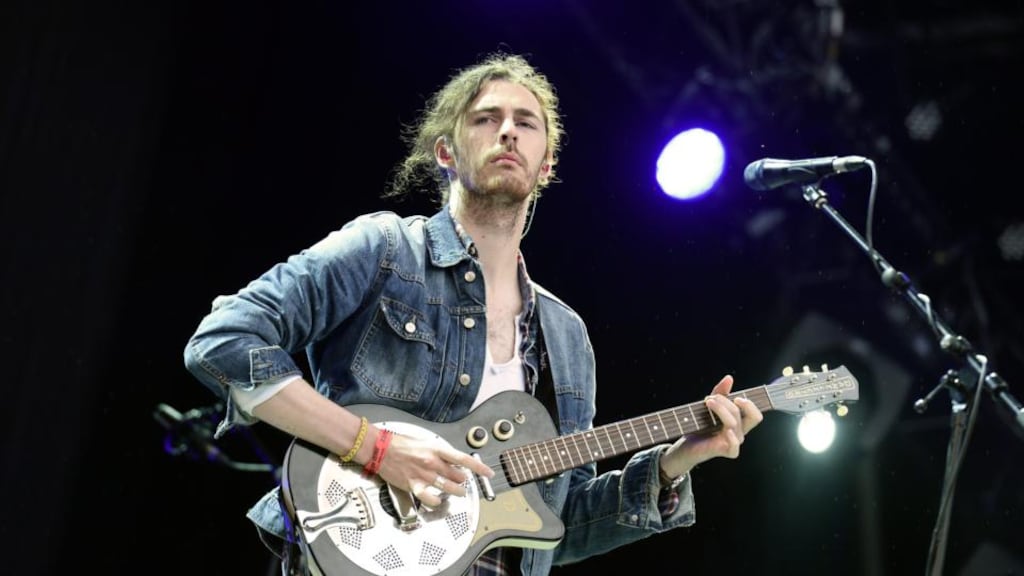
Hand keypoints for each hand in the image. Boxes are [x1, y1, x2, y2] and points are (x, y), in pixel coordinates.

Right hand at [374, 432, 494, 507]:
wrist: (379, 448)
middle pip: (458, 476)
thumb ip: (439, 452)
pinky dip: (435, 501)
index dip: (479, 468)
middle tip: (464, 481)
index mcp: (436, 449)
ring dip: (456, 491)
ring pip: (448, 488)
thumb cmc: (400, 443)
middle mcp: (432, 462)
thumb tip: (453, 461)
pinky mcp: (413, 485)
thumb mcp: (425, 442)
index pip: (464, 459)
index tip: (488, 473)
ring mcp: (423, 475)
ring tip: (459, 492)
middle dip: (464, 480)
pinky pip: (429, 497)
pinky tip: (437, 500)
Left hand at [659, 374, 762, 479]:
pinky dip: (732, 438)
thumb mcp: (710, 405)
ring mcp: (733, 442)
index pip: (755, 415)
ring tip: (707, 403)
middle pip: (748, 416)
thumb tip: (729, 378)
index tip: (735, 397)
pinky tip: (725, 430)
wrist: (686, 444)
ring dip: (720, 409)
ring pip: (735, 423)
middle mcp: (739, 432)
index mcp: (739, 422)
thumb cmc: (700, 425)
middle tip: (711, 398)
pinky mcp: (725, 451)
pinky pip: (735, 447)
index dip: (750, 405)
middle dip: (729, 403)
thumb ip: (720, 392)